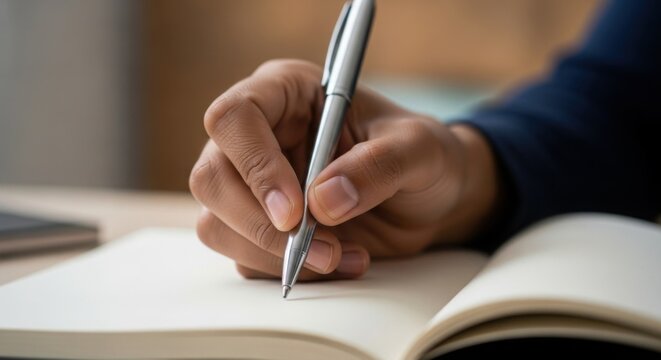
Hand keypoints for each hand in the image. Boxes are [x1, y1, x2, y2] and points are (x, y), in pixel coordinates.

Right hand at [190, 59, 499, 280]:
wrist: (428, 199)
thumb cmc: (421, 156)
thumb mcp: (420, 149)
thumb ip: (379, 165)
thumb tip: (323, 201)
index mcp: (286, 93)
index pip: (234, 118)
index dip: (256, 166)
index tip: (296, 211)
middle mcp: (259, 136)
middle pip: (211, 178)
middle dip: (261, 225)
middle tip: (321, 248)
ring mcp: (252, 184)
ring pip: (217, 224)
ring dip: (273, 255)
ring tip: (341, 256)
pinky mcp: (259, 225)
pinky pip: (244, 256)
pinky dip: (286, 271)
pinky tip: (338, 262)